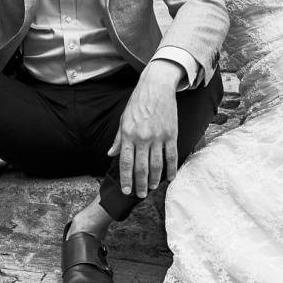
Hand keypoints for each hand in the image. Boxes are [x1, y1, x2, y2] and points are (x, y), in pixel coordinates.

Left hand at [108, 61, 181, 197]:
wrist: (156, 87)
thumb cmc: (138, 102)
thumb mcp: (123, 119)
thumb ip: (118, 139)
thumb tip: (111, 154)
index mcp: (128, 134)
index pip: (126, 162)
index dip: (126, 179)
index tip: (126, 190)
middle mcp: (143, 138)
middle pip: (141, 168)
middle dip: (140, 184)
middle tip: (140, 195)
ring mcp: (158, 137)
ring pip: (157, 165)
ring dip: (154, 180)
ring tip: (152, 188)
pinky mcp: (171, 134)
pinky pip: (171, 156)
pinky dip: (171, 169)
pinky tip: (169, 178)